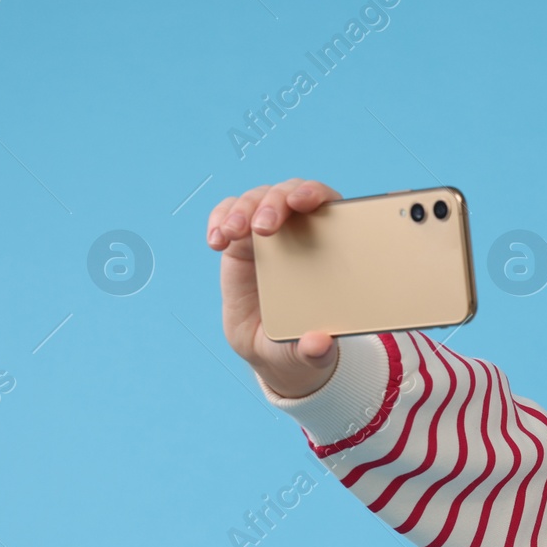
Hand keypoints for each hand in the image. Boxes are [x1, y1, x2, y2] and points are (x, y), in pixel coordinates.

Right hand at [208, 178, 342, 398]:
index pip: (329, 204)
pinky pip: (227, 214)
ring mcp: (268, 233)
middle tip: (262, 228)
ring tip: (230, 234)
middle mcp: (300, 231)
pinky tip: (216, 241)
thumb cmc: (300, 342)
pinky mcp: (240, 241)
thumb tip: (320, 344)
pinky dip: (220, 219)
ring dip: (242, 209)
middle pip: (288, 194)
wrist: (272, 349)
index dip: (316, 194)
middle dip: (274, 203)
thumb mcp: (309, 353)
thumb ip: (316, 350)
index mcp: (330, 246)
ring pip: (256, 199)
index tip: (301, 202)